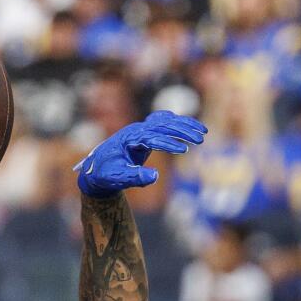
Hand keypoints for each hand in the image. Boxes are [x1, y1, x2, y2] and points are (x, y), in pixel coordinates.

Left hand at [76, 111, 206, 197]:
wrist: (97, 170)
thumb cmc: (106, 175)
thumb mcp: (117, 178)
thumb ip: (135, 177)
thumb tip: (155, 176)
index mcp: (128, 139)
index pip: (151, 138)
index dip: (167, 143)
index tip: (183, 150)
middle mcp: (135, 131)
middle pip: (162, 125)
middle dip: (182, 130)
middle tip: (200, 139)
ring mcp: (141, 130)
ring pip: (166, 121)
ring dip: (185, 125)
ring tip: (203, 133)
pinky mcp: (146, 133)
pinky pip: (165, 123)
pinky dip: (179, 123)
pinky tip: (192, 127)